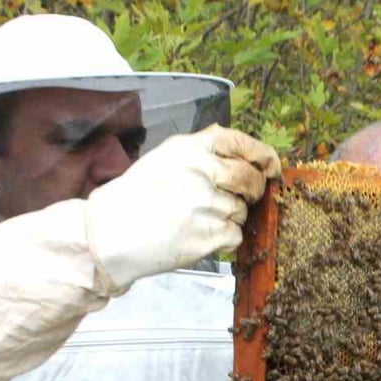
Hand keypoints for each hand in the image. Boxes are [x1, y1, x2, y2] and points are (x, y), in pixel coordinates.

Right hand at [86, 125, 281, 289]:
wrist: (109, 235)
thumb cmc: (134, 198)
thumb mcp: (164, 158)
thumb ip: (201, 152)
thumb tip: (243, 157)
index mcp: (189, 149)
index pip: (239, 142)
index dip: (262, 155)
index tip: (272, 166)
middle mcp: (201, 173)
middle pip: (250, 179)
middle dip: (253, 190)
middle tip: (243, 198)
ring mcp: (206, 206)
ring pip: (242, 210)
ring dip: (231, 216)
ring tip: (200, 219)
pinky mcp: (208, 236)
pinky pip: (235, 234)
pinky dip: (225, 237)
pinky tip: (200, 235)